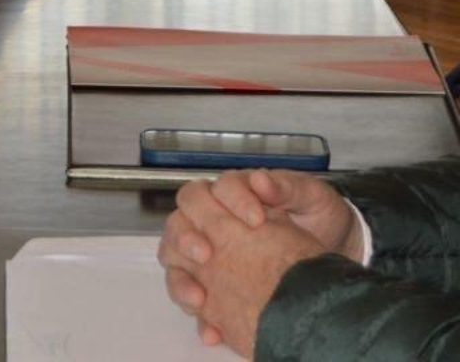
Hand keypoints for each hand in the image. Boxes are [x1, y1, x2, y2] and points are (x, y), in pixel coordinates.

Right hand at [159, 175, 337, 356]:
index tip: (257, 220)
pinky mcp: (215, 282)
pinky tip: (212, 329)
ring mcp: (210, 250)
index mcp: (237, 192)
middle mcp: (215, 219)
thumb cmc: (321, 219)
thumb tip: (260, 181)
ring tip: (199, 296)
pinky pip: (191, 295)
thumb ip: (288, 187)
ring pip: (173, 255)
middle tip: (208, 253)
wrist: (337, 254)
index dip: (232, 201)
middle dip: (187, 236)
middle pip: (181, 219)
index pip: (219, 188)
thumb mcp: (312, 198)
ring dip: (180, 276)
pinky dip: (198, 314)